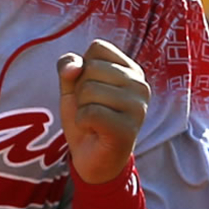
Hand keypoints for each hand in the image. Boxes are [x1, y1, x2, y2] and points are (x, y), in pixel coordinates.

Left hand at [56, 39, 149, 184]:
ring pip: (89, 90)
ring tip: (94, 121)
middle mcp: (140, 85)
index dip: (83, 68)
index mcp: (131, 70)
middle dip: (80, 90)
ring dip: (81, 108)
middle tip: (92, 109)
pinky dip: (82, 121)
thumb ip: (68, 66)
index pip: (97, 48)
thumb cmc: (86, 118)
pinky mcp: (128, 129)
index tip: (92, 89)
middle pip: (91, 68)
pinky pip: (90, 112)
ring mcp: (137, 107)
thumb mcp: (72, 86)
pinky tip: (94, 131)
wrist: (93, 160)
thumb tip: (74, 68)